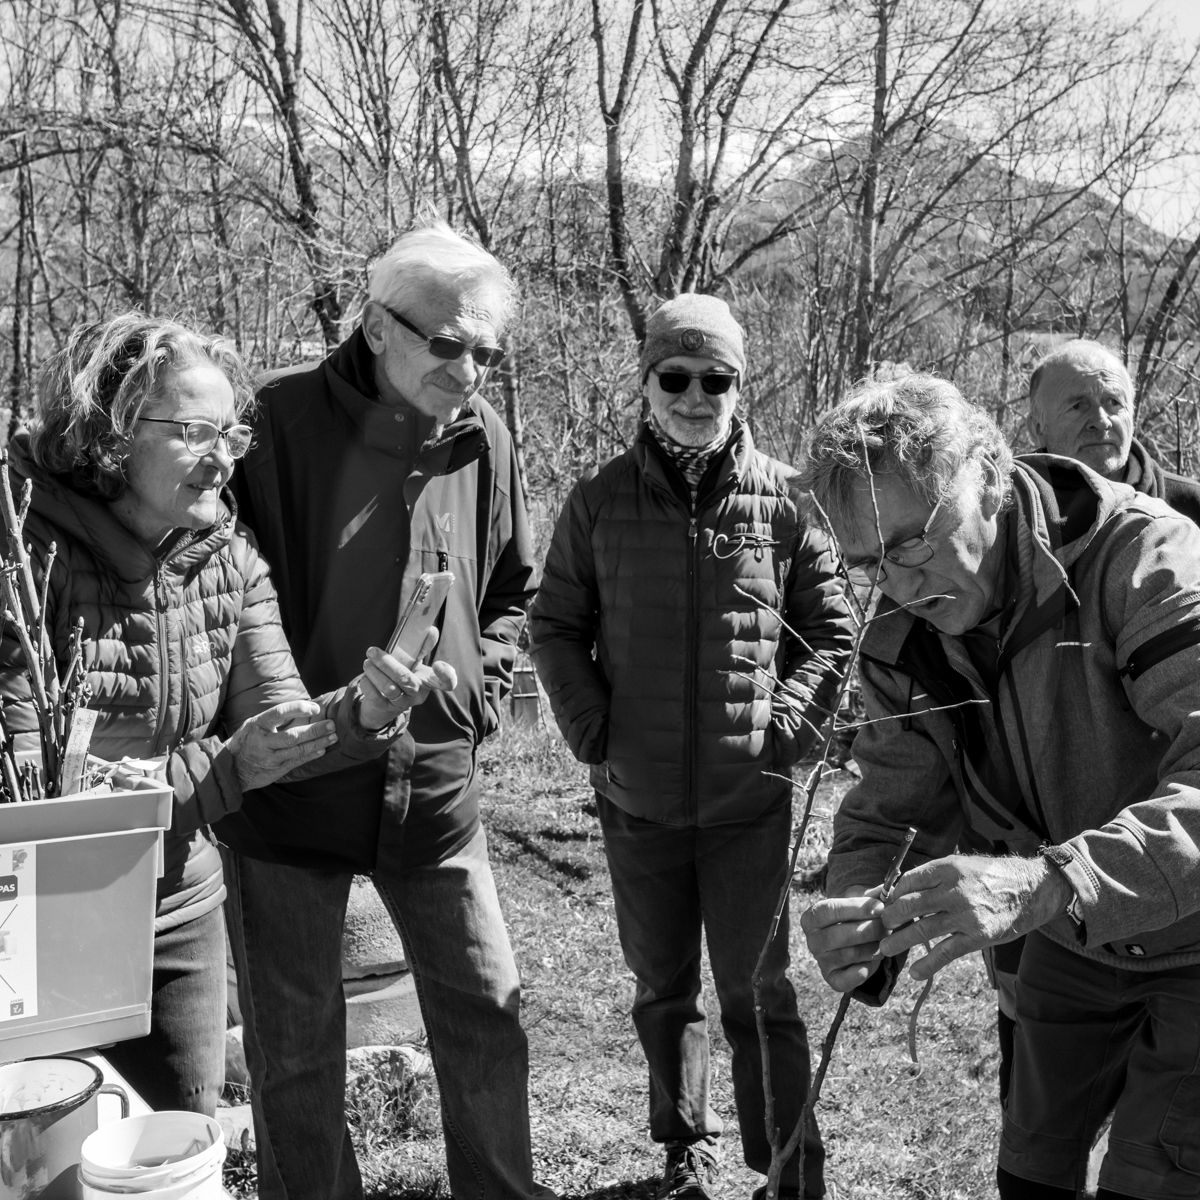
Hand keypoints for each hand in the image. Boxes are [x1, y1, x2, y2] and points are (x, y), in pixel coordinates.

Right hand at [229, 700, 337, 790]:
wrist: (230, 768)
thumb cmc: (247, 740)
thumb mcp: (254, 724)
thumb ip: (275, 718)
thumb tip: (305, 707)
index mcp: (257, 725)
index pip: (279, 713)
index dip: (298, 709)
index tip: (314, 708)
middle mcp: (263, 741)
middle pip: (292, 736)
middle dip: (314, 730)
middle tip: (331, 724)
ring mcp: (270, 758)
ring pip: (297, 750)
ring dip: (318, 743)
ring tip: (333, 736)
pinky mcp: (275, 770)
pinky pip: (296, 761)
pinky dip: (310, 755)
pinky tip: (322, 750)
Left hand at [357, 627, 457, 730]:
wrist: (382, 705)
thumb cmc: (401, 677)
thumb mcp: (412, 663)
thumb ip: (421, 647)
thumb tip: (430, 628)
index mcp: (428, 680)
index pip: (446, 683)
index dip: (447, 676)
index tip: (438, 664)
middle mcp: (418, 694)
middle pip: (406, 679)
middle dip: (387, 664)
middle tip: (372, 651)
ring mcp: (402, 703)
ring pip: (388, 688)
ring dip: (374, 672)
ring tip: (367, 662)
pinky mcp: (385, 709)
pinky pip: (375, 695)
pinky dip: (368, 682)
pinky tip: (367, 676)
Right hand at [799, 886, 886, 992]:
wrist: (853, 936)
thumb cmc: (856, 914)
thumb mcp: (861, 899)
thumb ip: (872, 895)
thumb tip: (888, 891)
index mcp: (812, 917)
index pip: (830, 910)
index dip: (856, 908)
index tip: (879, 907)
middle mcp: (812, 940)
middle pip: (840, 935)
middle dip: (869, 929)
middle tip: (889, 926)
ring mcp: (821, 961)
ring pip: (849, 955)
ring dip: (873, 948)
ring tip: (886, 940)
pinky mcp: (832, 979)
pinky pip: (847, 980)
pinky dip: (863, 971)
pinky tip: (874, 959)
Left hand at [879, 854, 1071, 980]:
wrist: (1031, 890)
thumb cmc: (991, 876)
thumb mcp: (961, 865)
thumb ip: (933, 876)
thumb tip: (900, 889)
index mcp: (947, 868)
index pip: (908, 881)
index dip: (890, 894)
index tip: (882, 903)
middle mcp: (954, 890)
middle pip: (909, 905)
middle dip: (890, 917)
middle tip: (881, 926)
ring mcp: (966, 915)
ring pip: (922, 930)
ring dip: (900, 941)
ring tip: (886, 948)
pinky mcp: (978, 936)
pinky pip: (946, 952)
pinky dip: (928, 964)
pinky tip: (915, 972)